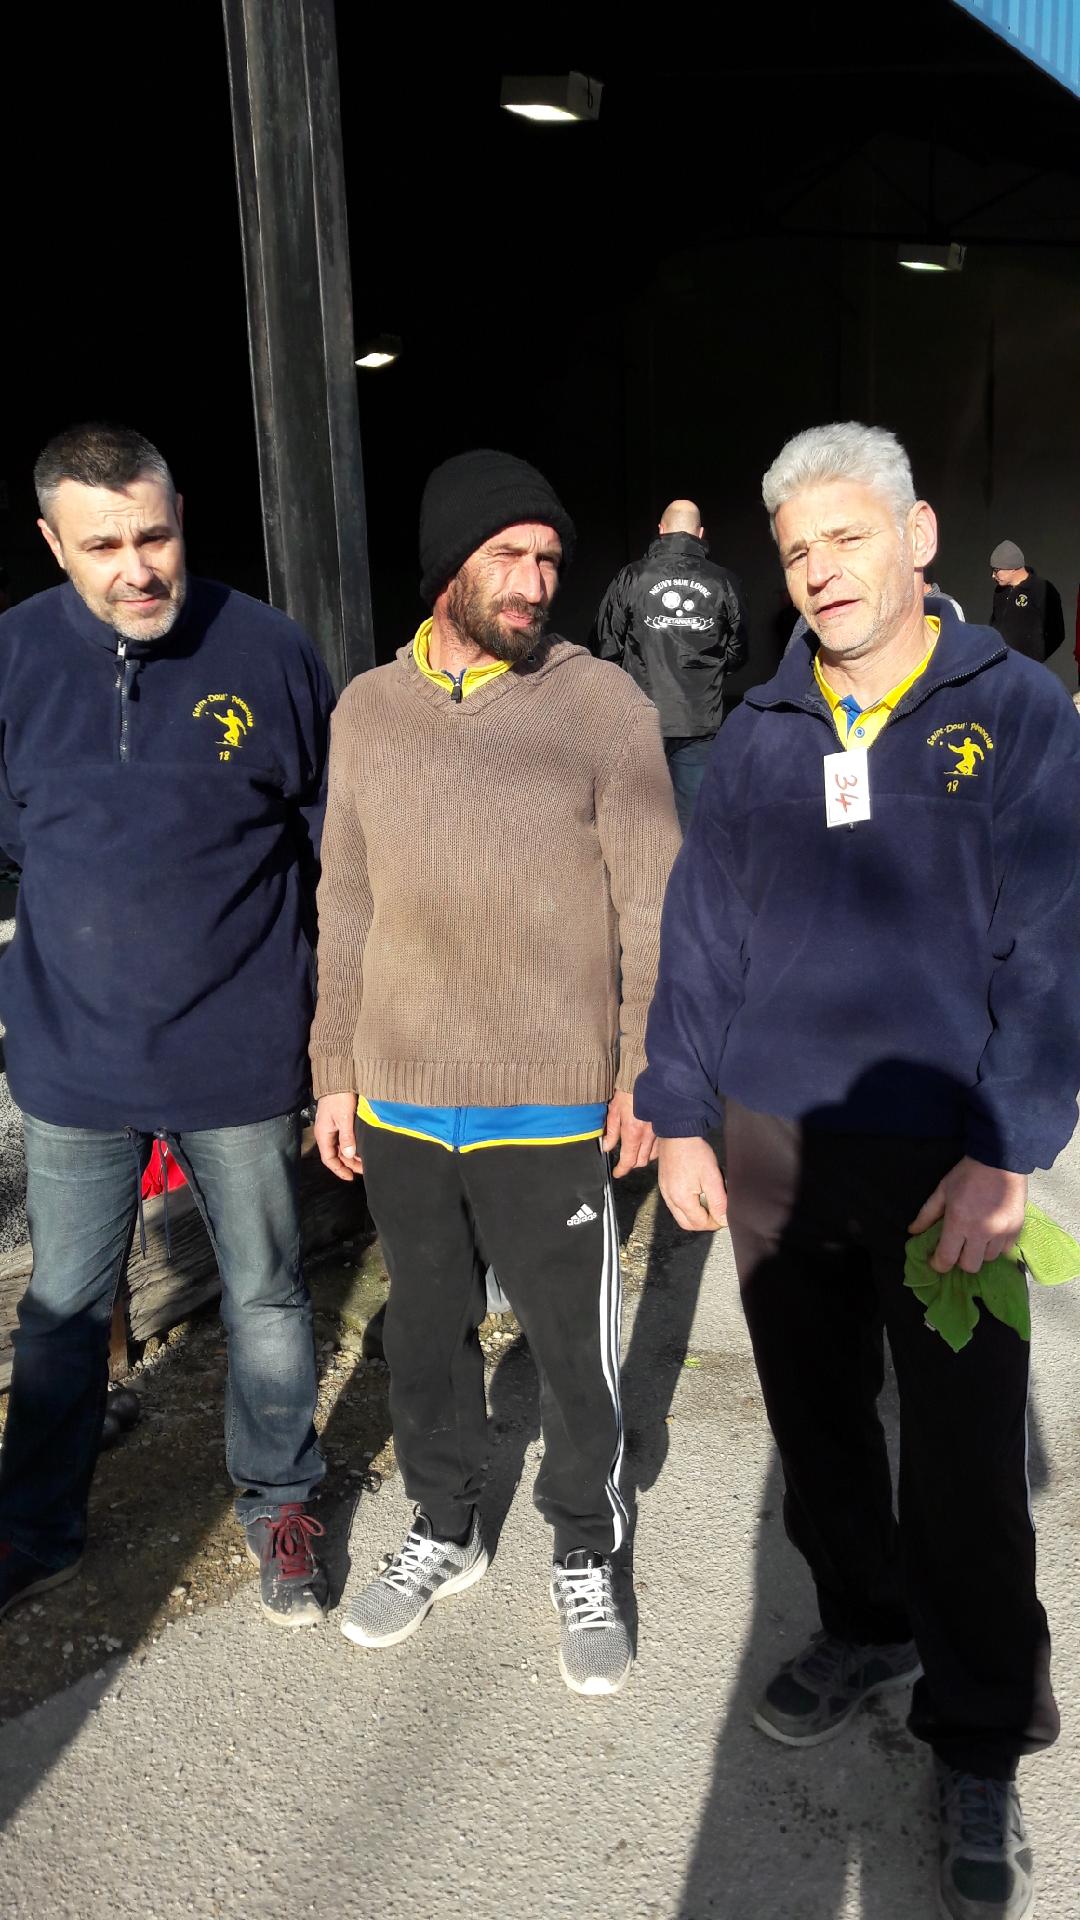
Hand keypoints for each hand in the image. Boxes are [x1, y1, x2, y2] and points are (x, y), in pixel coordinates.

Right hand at [314, 1092, 361, 1181]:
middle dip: (349, 1163)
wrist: (338, 1078)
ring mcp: (333, 1128)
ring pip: (342, 1147)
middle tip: (364, 1168)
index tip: (350, 1177)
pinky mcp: (339, 1122)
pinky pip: (345, 1139)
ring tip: (365, 1159)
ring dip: (352, 1155)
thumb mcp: (344, 1118)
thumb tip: (349, 1155)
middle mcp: (327, 1133)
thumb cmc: (338, 1097)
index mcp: (324, 1134)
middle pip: (337, 1155)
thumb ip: (347, 1137)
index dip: (339, 1169)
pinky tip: (362, 1148)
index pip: (329, 1159)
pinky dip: (353, 1145)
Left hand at [602, 1090, 657, 1176]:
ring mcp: (658, 1132)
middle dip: (631, 1164)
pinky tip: (646, 1144)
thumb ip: (611, 1132)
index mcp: (633, 1132)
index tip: (617, 1172)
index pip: (628, 1161)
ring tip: (635, 1152)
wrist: (645, 1077)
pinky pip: (660, 1145)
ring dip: (643, 1157)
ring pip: (652, 1155)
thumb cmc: (628, 1092)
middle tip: (624, 1162)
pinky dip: (653, 1149)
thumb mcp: (614, 1111)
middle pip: (641, 1162)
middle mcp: (647, 1135)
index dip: (621, 1170)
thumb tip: (607, 1147)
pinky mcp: (664, 1127)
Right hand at [657, 1136, 727, 1231]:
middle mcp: (670, 1198)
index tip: (724, 1216)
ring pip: (679, 1214)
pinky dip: (686, 1206)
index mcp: (682, 1199)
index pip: (699, 1223)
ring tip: (708, 1203)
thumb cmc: (694, 1151)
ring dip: (694, 1215)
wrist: (678, 1132)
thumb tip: (723, 1219)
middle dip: (703, 1223)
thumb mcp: (712, 1177)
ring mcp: (664, 1191)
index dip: (714, 1223)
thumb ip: (718, 1202)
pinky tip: (695, 1194)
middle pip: (687, 1224)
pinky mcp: (663, 1184)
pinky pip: (674, 1204)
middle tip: (717, 1214)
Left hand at [908, 1156, 1026, 1274]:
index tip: (935, 1261)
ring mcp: (1001, 1232)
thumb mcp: (942, 1191)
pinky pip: (1005, 1250)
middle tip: (957, 1247)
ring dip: (979, 1253)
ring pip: (988, 1259)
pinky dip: (996, 1246)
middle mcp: (981, 1232)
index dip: (938, 1264)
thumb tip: (912, 1231)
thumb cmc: (967, 1174)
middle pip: (970, 1266)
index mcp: (959, 1222)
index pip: (947, 1258)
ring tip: (976, 1237)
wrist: (1001, 1160)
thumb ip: (927, 1214)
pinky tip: (991, 1233)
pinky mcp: (1017, 1229)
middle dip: (960, 1260)